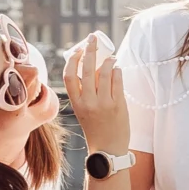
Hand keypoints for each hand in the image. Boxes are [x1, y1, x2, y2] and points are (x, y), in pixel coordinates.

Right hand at [63, 31, 129, 154]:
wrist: (108, 150)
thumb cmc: (96, 128)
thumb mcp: (84, 111)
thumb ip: (86, 91)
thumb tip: (94, 65)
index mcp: (76, 104)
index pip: (69, 76)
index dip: (72, 60)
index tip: (78, 50)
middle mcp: (88, 102)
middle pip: (87, 69)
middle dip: (90, 50)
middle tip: (93, 39)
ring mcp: (104, 104)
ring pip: (105, 72)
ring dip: (108, 60)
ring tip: (110, 57)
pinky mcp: (118, 105)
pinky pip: (118, 81)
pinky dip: (117, 71)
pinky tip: (117, 69)